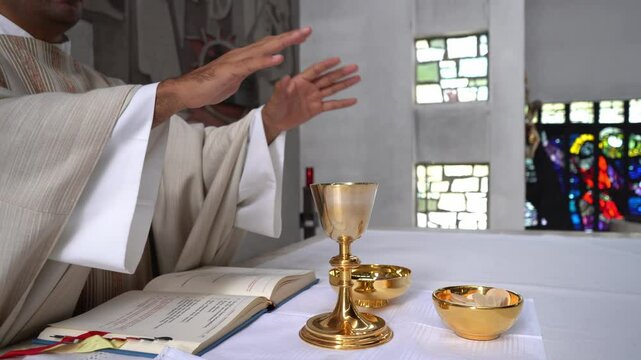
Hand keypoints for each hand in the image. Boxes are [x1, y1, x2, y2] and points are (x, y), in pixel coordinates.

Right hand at [153, 27, 312, 124]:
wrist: (187, 91)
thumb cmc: (206, 86)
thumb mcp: (231, 79)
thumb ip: (242, 72)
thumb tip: (248, 69)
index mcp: (242, 58)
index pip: (267, 46)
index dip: (284, 40)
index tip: (300, 36)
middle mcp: (240, 55)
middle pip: (269, 43)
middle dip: (289, 36)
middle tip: (307, 31)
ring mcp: (236, 61)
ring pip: (263, 49)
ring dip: (282, 42)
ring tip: (298, 37)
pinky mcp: (231, 71)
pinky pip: (252, 65)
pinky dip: (266, 60)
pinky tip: (278, 57)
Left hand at [261, 57, 360, 142]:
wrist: (275, 121)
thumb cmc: (274, 107)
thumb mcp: (276, 97)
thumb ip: (281, 87)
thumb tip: (285, 77)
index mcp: (300, 81)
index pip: (316, 70)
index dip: (326, 65)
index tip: (337, 59)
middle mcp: (310, 87)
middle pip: (328, 78)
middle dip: (341, 73)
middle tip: (353, 67)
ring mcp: (314, 97)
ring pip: (332, 89)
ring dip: (345, 84)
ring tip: (357, 78)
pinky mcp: (316, 108)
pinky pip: (331, 105)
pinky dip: (342, 103)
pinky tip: (352, 100)